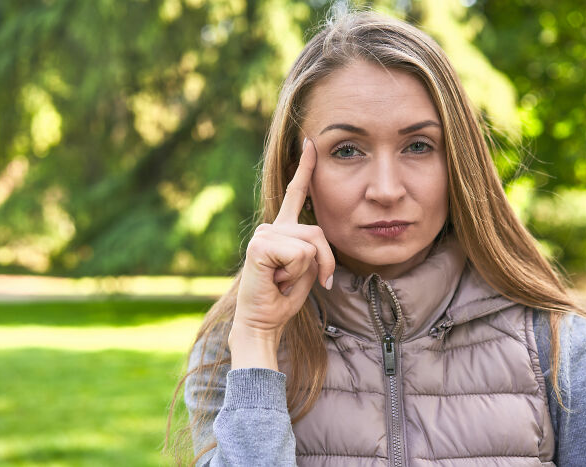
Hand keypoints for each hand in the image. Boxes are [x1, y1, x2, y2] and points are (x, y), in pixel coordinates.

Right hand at [230, 138, 334, 365]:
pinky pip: (300, 255)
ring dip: (305, 272)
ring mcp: (263, 234)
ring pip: (310, 245)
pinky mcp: (260, 246)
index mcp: (282, 230)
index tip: (311, 143)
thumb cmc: (284, 300)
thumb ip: (312, 249)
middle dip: (324, 262)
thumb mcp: (307, 270)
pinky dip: (295, 275)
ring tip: (282, 280)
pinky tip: (275, 280)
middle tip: (307, 283)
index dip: (305, 168)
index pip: (296, 194)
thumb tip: (315, 243)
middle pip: (318, 232)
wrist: (263, 322)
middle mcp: (270, 228)